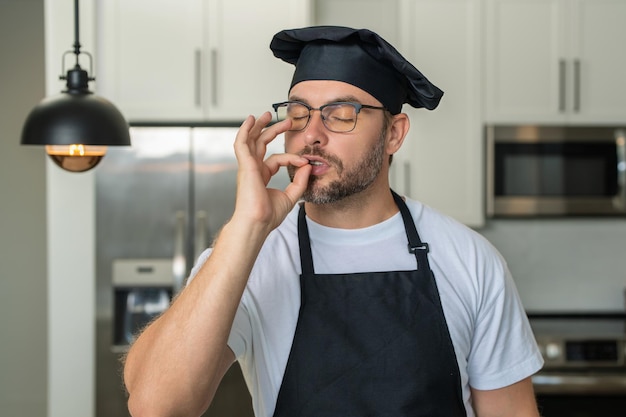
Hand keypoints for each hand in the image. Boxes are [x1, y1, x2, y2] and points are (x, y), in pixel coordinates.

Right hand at [232, 112, 311, 231]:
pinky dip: (245, 130)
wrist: (257, 223)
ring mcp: (247, 167)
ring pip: (251, 140)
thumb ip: (299, 181)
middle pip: (261, 144)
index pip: (277, 159)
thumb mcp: (290, 196)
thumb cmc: (268, 216)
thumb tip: (308, 166)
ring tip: (266, 114)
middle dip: (272, 130)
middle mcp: (253, 169)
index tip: (305, 162)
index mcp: (261, 176)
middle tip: (287, 120)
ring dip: (258, 126)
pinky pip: (242, 143)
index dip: (292, 158)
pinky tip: (250, 120)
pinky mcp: (245, 165)